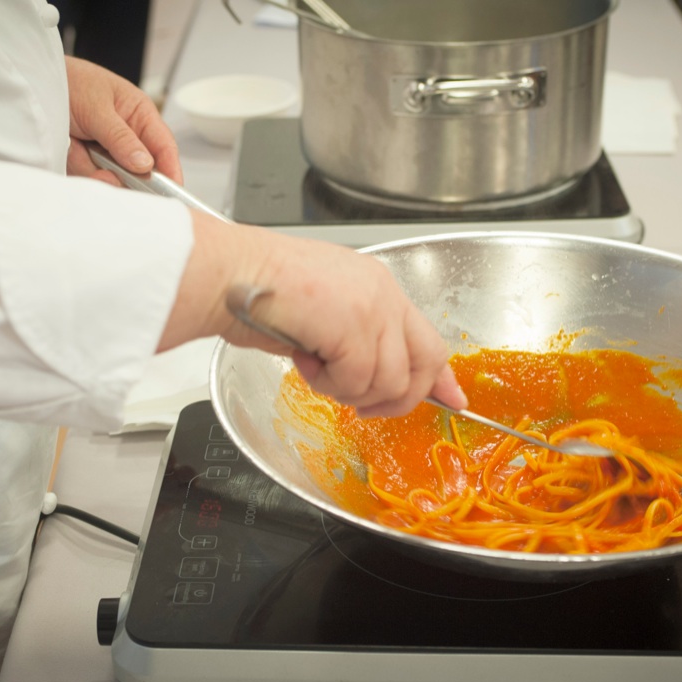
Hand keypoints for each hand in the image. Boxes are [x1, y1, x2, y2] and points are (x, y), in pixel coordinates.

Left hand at [63, 57, 182, 185]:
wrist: (32, 83)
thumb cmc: (71, 81)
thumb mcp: (98, 108)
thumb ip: (121, 138)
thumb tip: (145, 164)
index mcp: (140, 116)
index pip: (164, 147)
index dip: (171, 170)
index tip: (172, 191)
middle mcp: (127, 137)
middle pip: (139, 170)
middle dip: (123, 174)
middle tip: (108, 172)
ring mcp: (106, 150)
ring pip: (112, 176)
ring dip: (94, 167)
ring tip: (77, 146)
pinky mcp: (86, 160)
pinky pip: (90, 175)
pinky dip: (79, 166)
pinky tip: (71, 148)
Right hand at [159, 213, 467, 417]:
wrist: (229, 275)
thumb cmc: (257, 291)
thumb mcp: (323, 312)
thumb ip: (358, 341)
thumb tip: (371, 383)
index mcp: (379, 287)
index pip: (428, 338)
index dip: (441, 377)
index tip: (453, 400)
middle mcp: (383, 295)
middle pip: (424, 364)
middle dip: (398, 399)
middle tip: (364, 406)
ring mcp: (372, 309)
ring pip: (388, 382)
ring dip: (346, 389)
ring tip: (313, 364)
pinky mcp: (353, 328)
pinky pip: (355, 382)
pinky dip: (325, 383)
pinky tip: (303, 357)